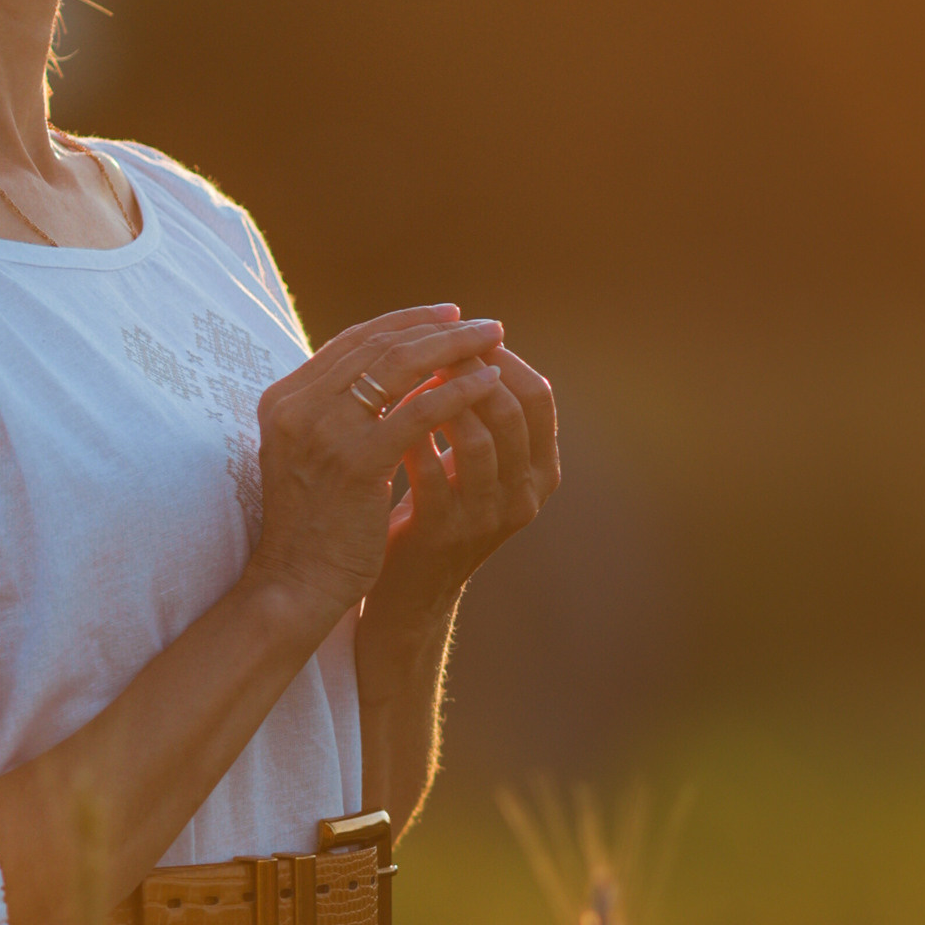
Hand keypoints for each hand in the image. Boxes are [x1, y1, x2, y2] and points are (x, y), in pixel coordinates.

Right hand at [245, 306, 508, 630]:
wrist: (295, 583)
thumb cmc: (313, 523)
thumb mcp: (312, 452)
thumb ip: (336, 409)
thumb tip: (390, 370)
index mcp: (284, 399)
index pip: (352, 341)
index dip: (405, 323)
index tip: (449, 316)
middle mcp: (298, 406)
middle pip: (377, 346)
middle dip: (436, 329)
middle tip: (482, 324)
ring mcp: (325, 431)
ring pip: (400, 367)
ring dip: (454, 349)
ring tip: (494, 342)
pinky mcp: (357, 461)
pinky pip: (418, 412)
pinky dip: (458, 392)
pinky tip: (488, 384)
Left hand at [372, 343, 559, 623]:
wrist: (407, 595)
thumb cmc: (435, 512)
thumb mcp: (473, 466)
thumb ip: (481, 415)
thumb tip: (466, 339)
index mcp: (541, 472)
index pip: (538, 396)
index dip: (501, 357)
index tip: (462, 329)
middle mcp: (524, 495)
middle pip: (511, 410)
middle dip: (467, 367)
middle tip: (429, 343)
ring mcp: (486, 518)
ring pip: (475, 437)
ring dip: (437, 396)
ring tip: (404, 373)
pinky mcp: (442, 533)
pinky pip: (429, 469)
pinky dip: (407, 434)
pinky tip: (383, 415)